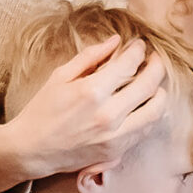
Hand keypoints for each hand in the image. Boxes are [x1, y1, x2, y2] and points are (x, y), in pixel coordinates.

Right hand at [0, 35, 168, 192]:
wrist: (32, 150)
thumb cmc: (42, 110)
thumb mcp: (60, 76)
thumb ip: (90, 57)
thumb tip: (115, 41)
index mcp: (91, 92)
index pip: (129, 64)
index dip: (138, 51)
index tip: (139, 45)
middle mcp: (108, 115)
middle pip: (149, 85)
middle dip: (157, 66)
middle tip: (156, 59)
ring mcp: (115, 136)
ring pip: (156, 110)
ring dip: (160, 92)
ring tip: (155, 83)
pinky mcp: (117, 151)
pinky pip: (146, 130)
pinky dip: (151, 114)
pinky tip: (146, 105)